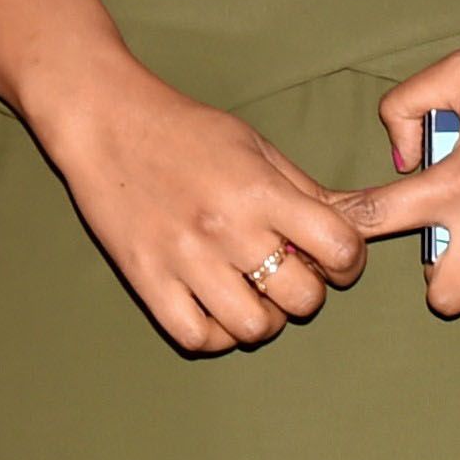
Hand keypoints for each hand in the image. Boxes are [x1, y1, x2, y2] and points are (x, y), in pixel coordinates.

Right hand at [14, 60, 366, 351]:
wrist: (105, 121)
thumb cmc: (185, 131)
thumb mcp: (255, 146)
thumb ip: (304, 191)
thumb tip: (354, 229)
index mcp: (259, 190)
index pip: (339, 247)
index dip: (349, 262)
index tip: (333, 257)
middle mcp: (226, 228)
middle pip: (303, 298)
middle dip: (307, 292)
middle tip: (288, 275)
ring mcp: (184, 259)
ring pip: (253, 328)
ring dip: (264, 319)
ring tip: (251, 296)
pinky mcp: (146, 280)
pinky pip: (196, 337)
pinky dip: (215, 334)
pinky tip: (215, 310)